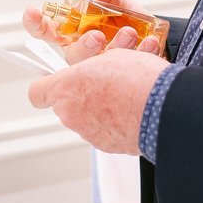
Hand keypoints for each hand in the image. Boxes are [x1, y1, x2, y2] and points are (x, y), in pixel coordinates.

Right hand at [22, 0, 163, 64]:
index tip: (34, 12)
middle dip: (83, 46)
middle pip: (71, 56)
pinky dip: (140, 53)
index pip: (46, 32)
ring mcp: (100, 70)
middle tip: (97, 37)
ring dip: (114, 50)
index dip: (35, 23)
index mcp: (75, 35)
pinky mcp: (121, 81)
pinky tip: (149, 43)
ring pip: (96, 68)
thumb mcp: (120, 5)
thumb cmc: (133, 25)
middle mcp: (83, 54)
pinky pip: (127, 71)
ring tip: (130, 34)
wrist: (162, 42)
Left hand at [26, 39, 166, 155]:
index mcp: (65, 87)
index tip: (52, 80)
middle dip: (81, 94)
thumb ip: (93, 66)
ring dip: (99, 109)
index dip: (46, 85)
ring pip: (86, 118)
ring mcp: (87, 132)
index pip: (38, 92)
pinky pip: (104, 131)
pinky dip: (114, 123)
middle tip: (102, 83)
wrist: (164, 107)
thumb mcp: (111, 56)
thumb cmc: (137, 78)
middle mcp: (70, 114)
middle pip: (66, 105)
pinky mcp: (105, 146)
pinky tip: (131, 111)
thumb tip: (95, 70)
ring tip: (123, 96)